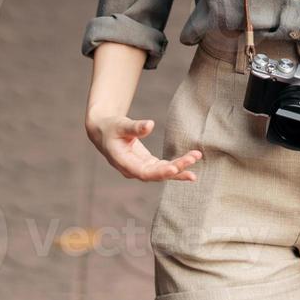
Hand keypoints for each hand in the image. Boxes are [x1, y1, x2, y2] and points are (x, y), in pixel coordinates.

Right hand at [86, 114, 201, 181]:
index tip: (175, 168)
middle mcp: (133, 170)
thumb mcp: (120, 125)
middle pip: (156, 174)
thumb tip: (150, 125)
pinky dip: (176, 166)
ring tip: (196, 158)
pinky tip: (189, 163)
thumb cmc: (110, 127)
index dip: (160, 172)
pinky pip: (163, 168)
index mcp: (123, 163)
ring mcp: (140, 168)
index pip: (144, 172)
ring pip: (162, 172)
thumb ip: (134, 127)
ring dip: (179, 167)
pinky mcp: (146, 164)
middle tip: (193, 159)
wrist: (103, 131)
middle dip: (176, 168)